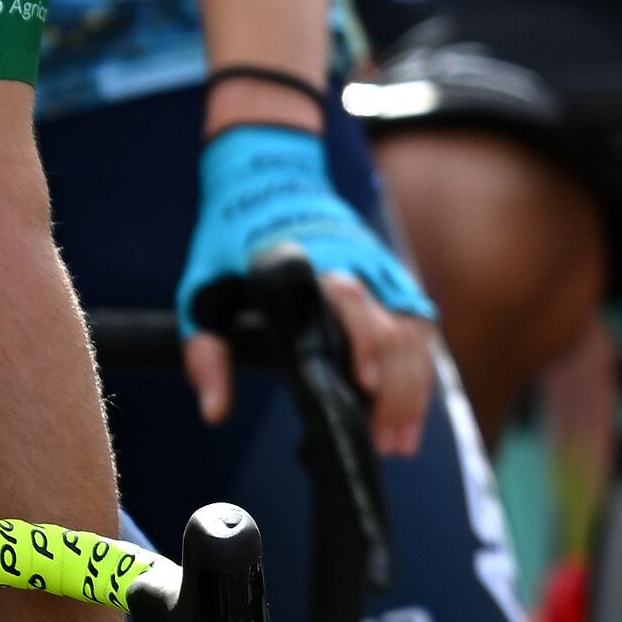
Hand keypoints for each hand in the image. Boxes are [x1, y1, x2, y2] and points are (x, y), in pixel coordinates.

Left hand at [181, 123, 443, 454]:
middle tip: (381, 442)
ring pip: (415, 332)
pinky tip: (409, 417)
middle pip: (393, 327)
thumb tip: (214, 411)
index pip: (350, 299)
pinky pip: (420, 330)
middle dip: (394, 388)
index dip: (364, 341)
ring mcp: (382, 272)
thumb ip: (206, 353)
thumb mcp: (201, 293)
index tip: (365, 386)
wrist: (270, 178)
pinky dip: (420, 375)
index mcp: (309, 263)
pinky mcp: (394, 281)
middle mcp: (356, 265)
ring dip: (412, 389)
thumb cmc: (232, 242)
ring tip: (399, 443)